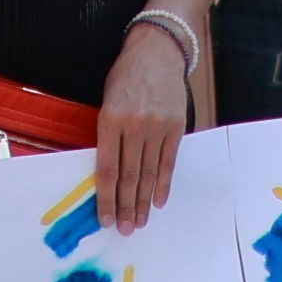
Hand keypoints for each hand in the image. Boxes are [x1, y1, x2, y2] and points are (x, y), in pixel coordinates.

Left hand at [95, 24, 195, 228]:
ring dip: (144, 201)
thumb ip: (107, 134)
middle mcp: (134, 125)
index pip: (107, 168)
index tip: (105, 219)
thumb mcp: (106, 100)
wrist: (158, 51)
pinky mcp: (176, 127)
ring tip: (140, 222)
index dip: (106, 198)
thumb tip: (106, 173)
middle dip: (125, 206)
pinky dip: (163, 183)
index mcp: (110, 119)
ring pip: (148, 173)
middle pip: (129, 176)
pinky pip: (168, 162)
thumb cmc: (126, 76)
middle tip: (124, 230)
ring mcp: (157, 127)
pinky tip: (158, 200)